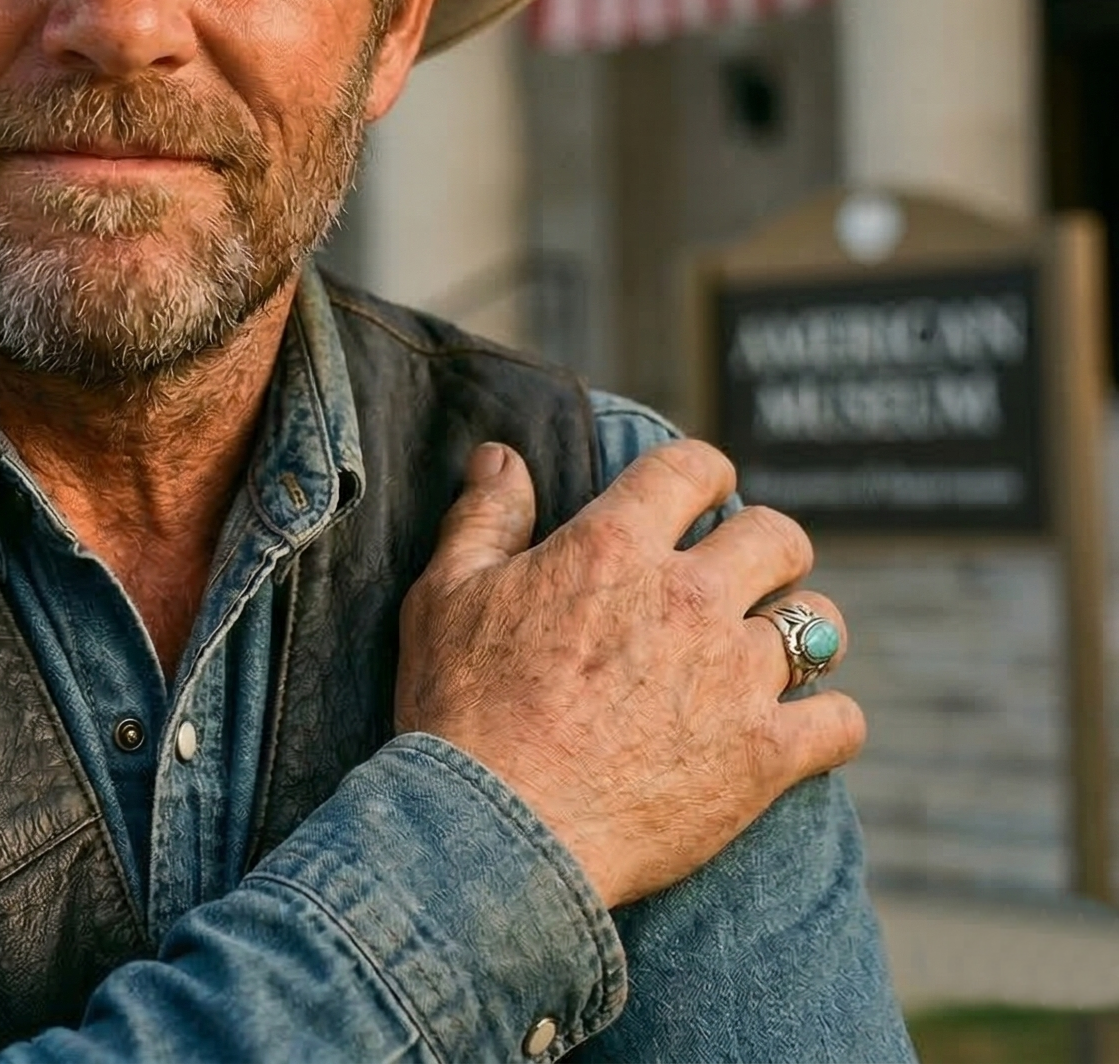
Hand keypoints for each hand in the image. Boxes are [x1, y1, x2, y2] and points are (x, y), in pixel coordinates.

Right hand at [394, 438, 863, 909]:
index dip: (705, 470)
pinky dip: (828, 722)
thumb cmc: (460, 708)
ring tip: (774, 650)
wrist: (496, 830)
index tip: (705, 487)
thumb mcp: (446, 593)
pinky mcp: (764, 757)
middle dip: (769, 546)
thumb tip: (502, 456)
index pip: (691, 469)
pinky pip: (841, 722)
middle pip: (779, 537)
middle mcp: (688, 597)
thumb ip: (484, 516)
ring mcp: (735, 677)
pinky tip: (799, 728)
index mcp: (614, 545)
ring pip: (820, 625)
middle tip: (744, 573)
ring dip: (802, 630)